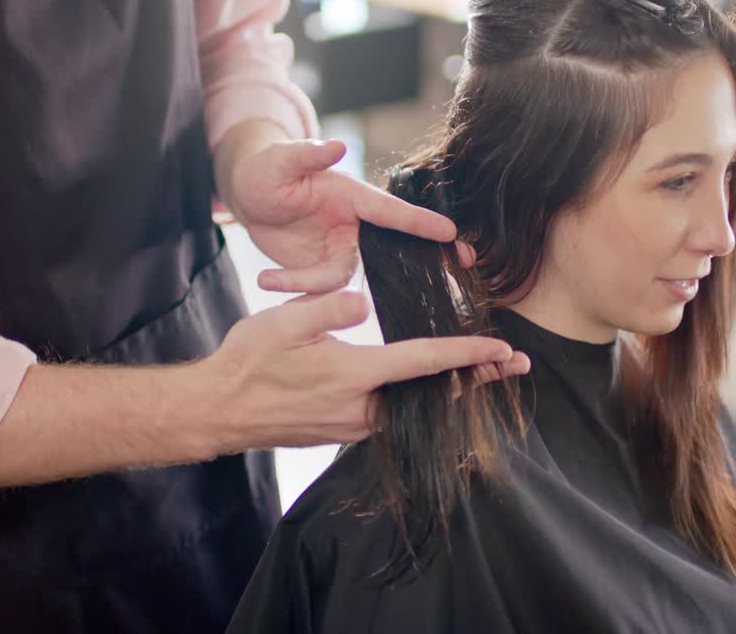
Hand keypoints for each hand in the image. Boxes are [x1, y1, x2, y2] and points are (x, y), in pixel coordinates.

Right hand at [202, 290, 531, 451]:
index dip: (468, 355)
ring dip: (450, 389)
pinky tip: (429, 388)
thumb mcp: (284, 321)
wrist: (218, 410)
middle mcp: (361, 409)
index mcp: (354, 376)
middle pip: (432, 392)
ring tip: (484, 372)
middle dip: (478, 377)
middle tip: (518, 363)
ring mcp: (352, 426)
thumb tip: (361, 303)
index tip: (503, 350)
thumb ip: (329, 308)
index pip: (425, 363)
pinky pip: (390, 416)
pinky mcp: (341, 431)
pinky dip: (417, 400)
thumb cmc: (248, 363)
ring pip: (413, 407)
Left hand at [216, 123, 475, 293]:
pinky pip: (316, 288)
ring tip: (269, 278)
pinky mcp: (319, 269)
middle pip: (393, 249)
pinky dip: (292, 288)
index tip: (451, 234)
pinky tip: (264, 279)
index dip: (421, 223)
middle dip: (423, 260)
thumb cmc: (268, 169)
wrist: (249, 196)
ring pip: (343, 279)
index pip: (392, 212)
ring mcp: (338, 249)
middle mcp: (352, 225)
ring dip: (310, 284)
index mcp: (352, 196)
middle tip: (457, 267)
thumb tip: (336, 145)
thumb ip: (309, 154)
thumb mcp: (283, 160)